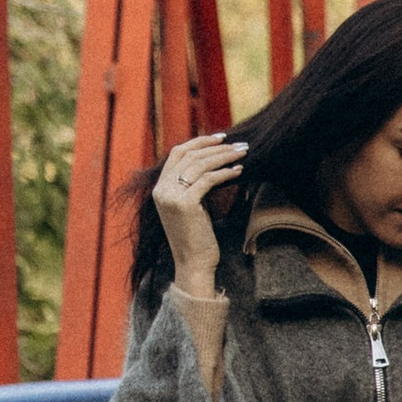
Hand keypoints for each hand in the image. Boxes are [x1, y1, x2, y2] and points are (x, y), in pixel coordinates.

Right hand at [150, 133, 246, 293]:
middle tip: (238, 144)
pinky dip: (225, 173)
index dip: (199, 142)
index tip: (220, 138)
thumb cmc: (196, 238)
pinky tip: (239, 171)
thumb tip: (210, 162)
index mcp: (159, 188)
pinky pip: (208, 180)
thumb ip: (191, 186)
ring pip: (200, 165)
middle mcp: (161, 190)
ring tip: (242, 153)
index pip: (177, 153)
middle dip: (216, 147)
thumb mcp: (189, 206)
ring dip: (224, 156)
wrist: (193, 264)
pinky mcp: (185, 204)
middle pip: (190, 155)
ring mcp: (171, 196)